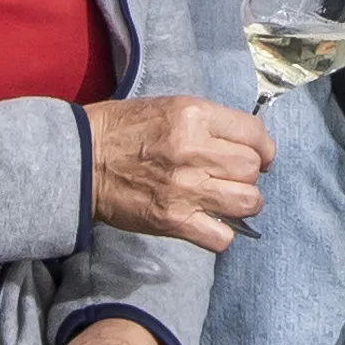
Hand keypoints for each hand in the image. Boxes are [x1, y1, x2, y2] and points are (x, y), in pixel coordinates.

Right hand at [87, 96, 272, 248]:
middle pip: (253, 170)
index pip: (255, 135)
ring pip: (248, 202)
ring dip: (243, 203)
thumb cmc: (123, 129)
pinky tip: (209, 223)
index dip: (264, 148)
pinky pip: (221, 238)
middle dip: (249, 175)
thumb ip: (210, 123)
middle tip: (233, 178)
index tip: (260, 156)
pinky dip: (221, 234)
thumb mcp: (170, 107)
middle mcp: (195, 151)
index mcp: (194, 116)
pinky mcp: (173, 221)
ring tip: (228, 201)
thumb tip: (246, 144)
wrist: (81, 159)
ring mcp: (186, 189)